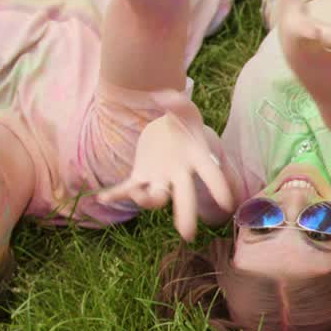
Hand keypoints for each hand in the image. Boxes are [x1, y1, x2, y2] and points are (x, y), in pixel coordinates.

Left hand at [97, 91, 235, 241]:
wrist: (167, 129)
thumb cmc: (182, 121)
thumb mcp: (183, 110)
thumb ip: (176, 102)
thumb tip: (164, 95)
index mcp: (196, 158)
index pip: (210, 175)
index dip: (219, 188)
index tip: (228, 204)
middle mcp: (180, 174)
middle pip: (185, 197)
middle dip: (185, 215)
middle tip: (187, 234)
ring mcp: (160, 179)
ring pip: (155, 196)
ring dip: (146, 199)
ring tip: (135, 193)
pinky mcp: (141, 177)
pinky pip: (128, 189)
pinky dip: (116, 194)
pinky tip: (102, 197)